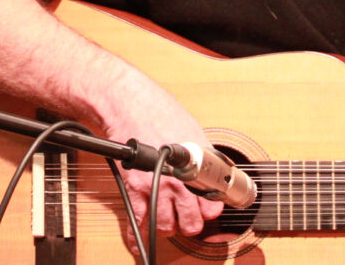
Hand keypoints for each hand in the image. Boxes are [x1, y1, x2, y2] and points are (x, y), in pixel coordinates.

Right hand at [96, 81, 223, 252]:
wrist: (128, 103)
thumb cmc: (160, 110)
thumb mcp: (194, 130)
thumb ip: (205, 154)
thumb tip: (215, 167)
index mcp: (196, 166)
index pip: (212, 206)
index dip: (211, 211)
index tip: (207, 209)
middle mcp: (178, 181)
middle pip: (191, 223)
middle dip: (191, 224)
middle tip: (188, 217)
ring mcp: (155, 187)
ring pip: (166, 227)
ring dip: (168, 227)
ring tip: (168, 220)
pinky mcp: (134, 188)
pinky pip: (137, 221)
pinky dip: (137, 237)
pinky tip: (139, 241)